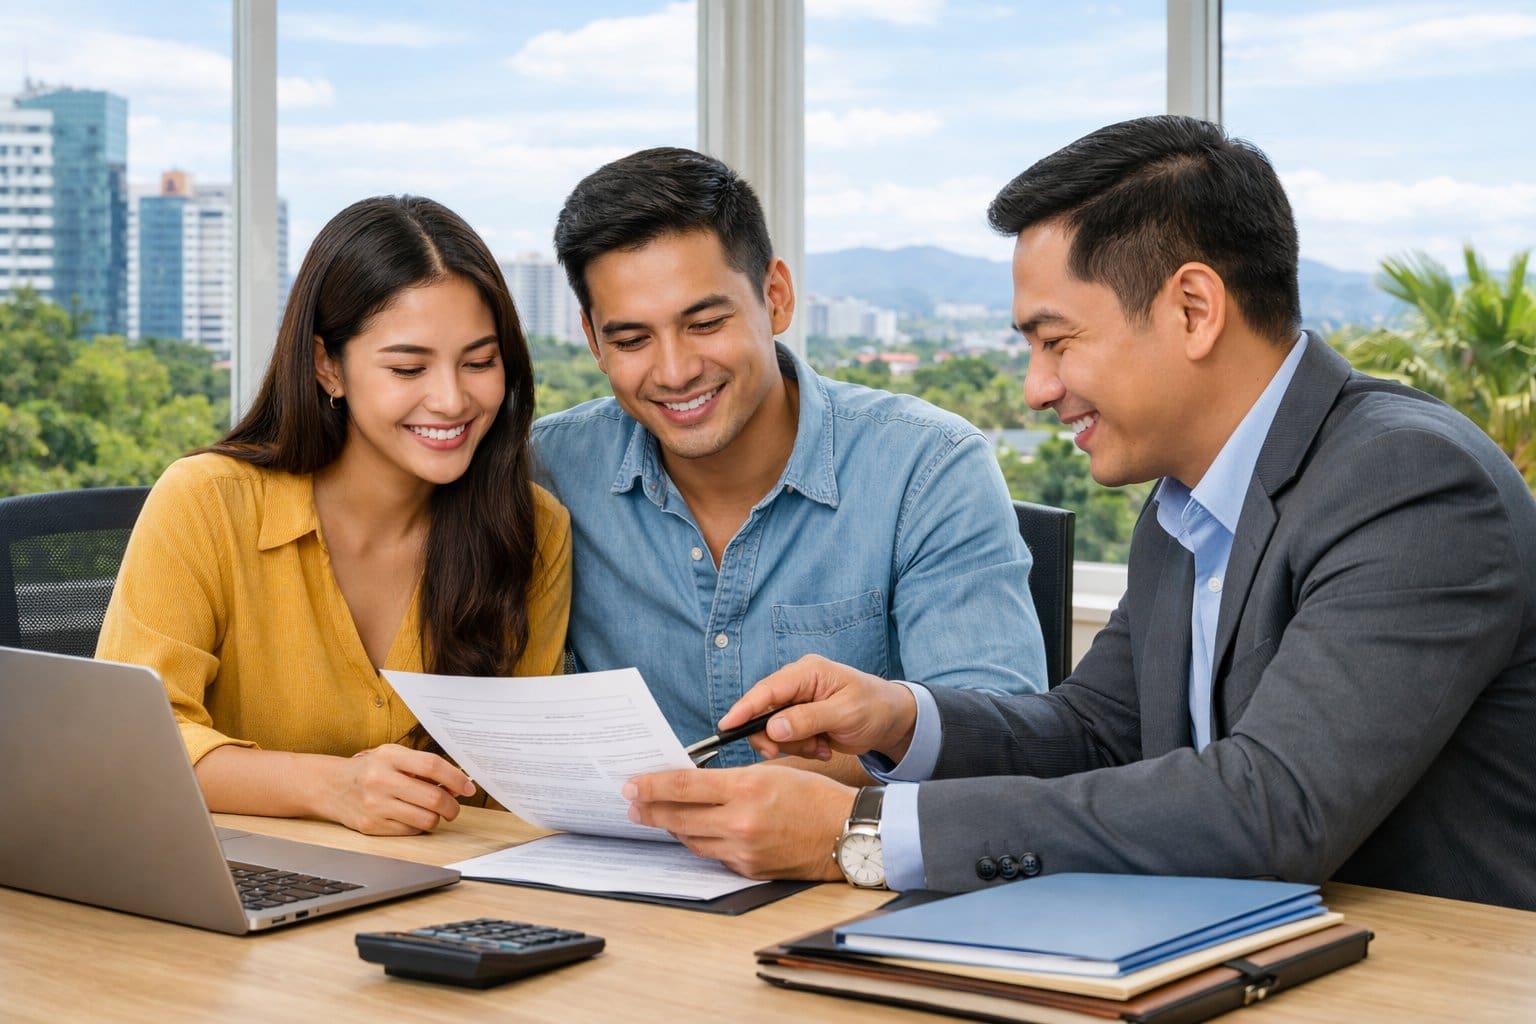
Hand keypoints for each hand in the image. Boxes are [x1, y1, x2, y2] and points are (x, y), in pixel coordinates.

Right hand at [326, 744, 475, 835]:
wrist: (330, 786)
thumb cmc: (370, 769)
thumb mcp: (393, 756)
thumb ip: (423, 766)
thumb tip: (456, 785)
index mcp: (389, 756)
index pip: (431, 766)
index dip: (455, 778)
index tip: (468, 787)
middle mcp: (380, 779)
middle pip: (433, 797)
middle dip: (452, 806)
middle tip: (453, 807)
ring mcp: (375, 805)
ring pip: (425, 819)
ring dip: (436, 818)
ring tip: (432, 812)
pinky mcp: (371, 826)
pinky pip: (410, 831)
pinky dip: (418, 826)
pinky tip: (411, 817)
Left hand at [622, 763, 852, 880]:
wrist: (845, 833)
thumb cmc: (813, 796)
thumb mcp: (770, 773)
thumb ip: (729, 779)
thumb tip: (692, 784)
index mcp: (746, 789)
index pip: (684, 787)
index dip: (651, 786)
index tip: (630, 785)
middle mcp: (741, 822)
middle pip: (679, 816)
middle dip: (650, 809)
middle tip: (631, 803)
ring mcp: (743, 850)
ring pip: (691, 839)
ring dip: (671, 826)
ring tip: (656, 816)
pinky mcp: (749, 869)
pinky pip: (713, 854)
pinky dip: (699, 841)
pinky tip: (692, 831)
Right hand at [720, 654, 918, 763]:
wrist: (892, 720)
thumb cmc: (874, 707)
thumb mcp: (846, 713)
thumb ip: (809, 719)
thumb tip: (774, 727)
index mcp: (807, 672)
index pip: (768, 689)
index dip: (745, 708)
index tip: (727, 725)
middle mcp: (798, 685)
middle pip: (763, 712)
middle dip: (775, 736)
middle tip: (787, 751)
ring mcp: (798, 703)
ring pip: (773, 730)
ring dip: (794, 745)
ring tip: (821, 746)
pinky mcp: (800, 721)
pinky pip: (786, 739)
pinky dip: (802, 748)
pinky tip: (824, 747)